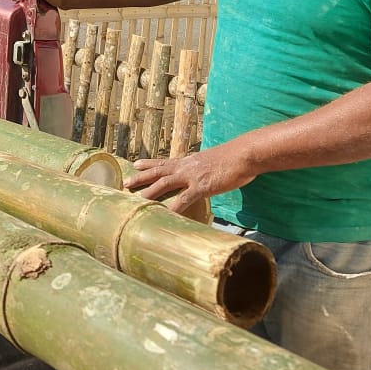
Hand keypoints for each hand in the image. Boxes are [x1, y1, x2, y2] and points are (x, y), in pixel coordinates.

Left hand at [122, 143, 256, 215]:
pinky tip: (163, 214)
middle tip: (125, 182)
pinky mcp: (201, 187)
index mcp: (190, 161)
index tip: (136, 164)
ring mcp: (192, 176)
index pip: (165, 162)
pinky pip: (183, 200)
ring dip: (149, 191)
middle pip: (159, 171)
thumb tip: (207, 174)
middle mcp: (187, 167)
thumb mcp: (216, 161)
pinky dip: (173, 208)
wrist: (244, 154)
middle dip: (141, 177)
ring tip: (136, 199)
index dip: (150, 163)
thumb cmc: (235, 158)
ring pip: (164, 183)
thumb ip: (207, 168)